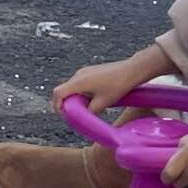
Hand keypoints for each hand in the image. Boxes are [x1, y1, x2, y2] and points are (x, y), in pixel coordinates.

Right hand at [50, 42, 173, 117]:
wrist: (131, 70)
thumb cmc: (118, 86)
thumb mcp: (103, 103)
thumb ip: (89, 111)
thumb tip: (84, 117)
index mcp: (79, 82)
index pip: (58, 93)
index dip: (56, 105)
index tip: (62, 115)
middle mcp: (78, 75)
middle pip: (64, 90)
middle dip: (66, 103)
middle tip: (75, 115)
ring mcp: (84, 71)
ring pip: (72, 87)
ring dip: (75, 98)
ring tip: (86, 108)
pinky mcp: (90, 71)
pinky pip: (79, 83)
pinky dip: (81, 92)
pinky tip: (93, 99)